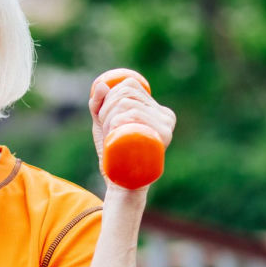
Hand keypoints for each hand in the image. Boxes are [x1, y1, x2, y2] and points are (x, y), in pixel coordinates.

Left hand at [88, 69, 175, 189]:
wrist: (122, 182)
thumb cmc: (114, 153)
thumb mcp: (103, 125)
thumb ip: (99, 105)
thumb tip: (101, 85)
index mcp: (158, 110)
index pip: (131, 86)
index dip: (111, 95)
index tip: (104, 114)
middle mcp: (166, 116)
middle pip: (128, 94)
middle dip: (107, 107)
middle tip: (105, 127)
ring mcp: (166, 126)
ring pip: (128, 104)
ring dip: (109, 116)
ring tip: (110, 133)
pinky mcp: (162, 136)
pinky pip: (135, 114)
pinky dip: (118, 119)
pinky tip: (115, 129)